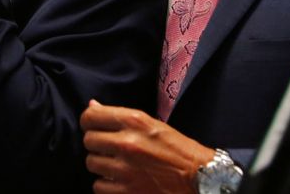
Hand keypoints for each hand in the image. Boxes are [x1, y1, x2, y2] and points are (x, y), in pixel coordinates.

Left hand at [81, 99, 215, 193]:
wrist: (200, 178)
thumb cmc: (177, 149)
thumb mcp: (151, 123)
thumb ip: (119, 116)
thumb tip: (91, 105)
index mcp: (133, 121)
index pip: (90, 116)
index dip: (89, 121)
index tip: (94, 127)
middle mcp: (126, 143)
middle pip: (88, 141)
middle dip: (97, 145)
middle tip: (109, 149)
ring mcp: (125, 170)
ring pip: (91, 164)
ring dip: (101, 166)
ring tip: (117, 166)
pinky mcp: (127, 192)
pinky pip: (99, 187)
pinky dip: (106, 186)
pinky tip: (119, 182)